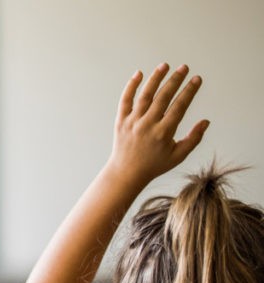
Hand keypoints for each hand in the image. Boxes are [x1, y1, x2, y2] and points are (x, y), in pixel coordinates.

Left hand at [107, 63, 208, 183]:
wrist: (126, 173)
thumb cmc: (154, 165)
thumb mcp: (178, 155)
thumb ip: (193, 138)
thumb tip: (206, 121)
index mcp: (163, 133)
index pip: (179, 106)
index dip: (189, 91)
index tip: (197, 79)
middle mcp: (147, 125)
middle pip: (163, 97)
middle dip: (175, 80)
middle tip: (184, 67)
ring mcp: (133, 122)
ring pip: (145, 95)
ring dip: (155, 78)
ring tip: (165, 66)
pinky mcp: (121, 121)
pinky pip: (125, 100)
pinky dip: (131, 86)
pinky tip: (139, 74)